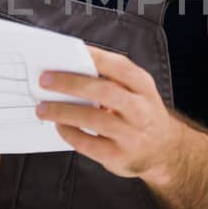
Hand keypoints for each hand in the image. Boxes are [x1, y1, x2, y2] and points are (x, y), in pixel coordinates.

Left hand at [36, 47, 187, 184]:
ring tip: (42, 108)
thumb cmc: (140, 114)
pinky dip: (69, 133)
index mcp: (143, 87)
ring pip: (94, 119)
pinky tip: (59, 126)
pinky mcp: (119, 156)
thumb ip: (110, 81)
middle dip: (71, 83)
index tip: (68, 52)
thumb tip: (68, 71)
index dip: (94, 57)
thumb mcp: (136, 93)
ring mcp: (131, 135)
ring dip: (63, 111)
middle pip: (105, 91)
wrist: (164, 150)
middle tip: (45, 80)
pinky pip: (88, 143)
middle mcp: (141, 110)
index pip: (120, 67)